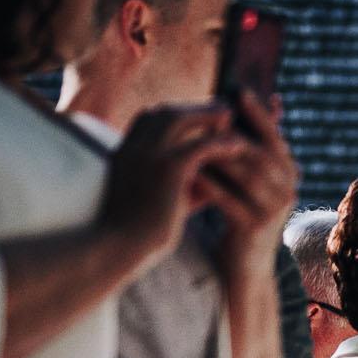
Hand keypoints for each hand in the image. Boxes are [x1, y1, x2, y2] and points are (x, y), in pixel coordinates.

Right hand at [98, 102, 245, 274]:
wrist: (119, 249)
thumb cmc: (137, 234)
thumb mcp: (158, 203)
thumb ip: (181, 188)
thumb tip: (212, 186)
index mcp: (124, 151)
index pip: (150, 119)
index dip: (176, 114)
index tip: (197, 115)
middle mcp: (133, 146)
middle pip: (165, 112)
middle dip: (193, 107)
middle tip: (220, 108)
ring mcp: (148, 153)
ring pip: (180, 119)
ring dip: (207, 114)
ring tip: (231, 117)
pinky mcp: (168, 168)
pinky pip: (199, 145)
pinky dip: (220, 141)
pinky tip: (238, 144)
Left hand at [197, 89, 300, 280]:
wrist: (244, 265)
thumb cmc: (240, 212)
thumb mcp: (249, 177)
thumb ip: (249, 144)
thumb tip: (246, 100)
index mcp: (289, 172)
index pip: (273, 136)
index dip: (257, 113)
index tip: (237, 89)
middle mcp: (288, 189)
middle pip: (257, 151)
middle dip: (230, 131)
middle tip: (204, 112)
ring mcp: (275, 210)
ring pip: (243, 173)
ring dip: (215, 154)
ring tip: (190, 137)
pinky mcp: (256, 228)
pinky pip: (228, 199)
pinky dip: (207, 184)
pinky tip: (186, 172)